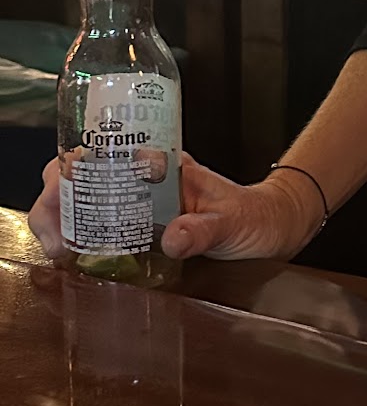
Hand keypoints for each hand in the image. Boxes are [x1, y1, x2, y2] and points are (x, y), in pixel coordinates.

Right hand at [27, 151, 317, 261]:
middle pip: (81, 173)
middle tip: (55, 238)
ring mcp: (142, 198)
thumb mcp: (232, 223)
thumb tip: (172, 239)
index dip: (69, 170)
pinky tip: (74, 254)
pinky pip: (102, 222)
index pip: (102, 151)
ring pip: (86, 197)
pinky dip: (81, 234)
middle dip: (56, 200)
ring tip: (58, 248)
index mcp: (161, 164)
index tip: (58, 198)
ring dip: (62, 218)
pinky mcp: (145, 222)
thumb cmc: (255, 218)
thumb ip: (204, 230)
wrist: (273, 227)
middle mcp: (145, 176)